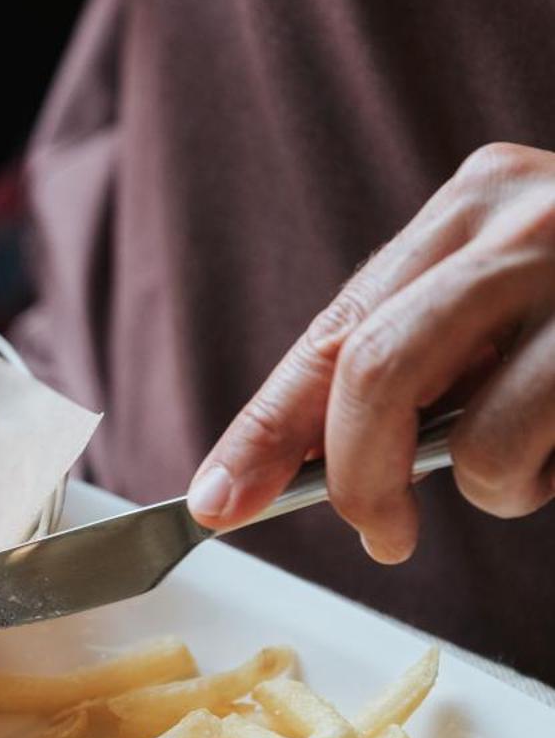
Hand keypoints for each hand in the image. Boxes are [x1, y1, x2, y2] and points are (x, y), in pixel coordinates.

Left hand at [187, 144, 554, 559]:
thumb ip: (432, 350)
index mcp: (480, 201)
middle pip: (374, 369)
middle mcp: (531, 218)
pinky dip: (547, 478)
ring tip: (536, 468)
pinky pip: (542, 449)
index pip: (336, 328)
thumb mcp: (515, 294)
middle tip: (380, 536)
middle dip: (353, 479)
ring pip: (477, 437)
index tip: (216, 501)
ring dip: (490, 491)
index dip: (266, 426)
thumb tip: (310, 458)